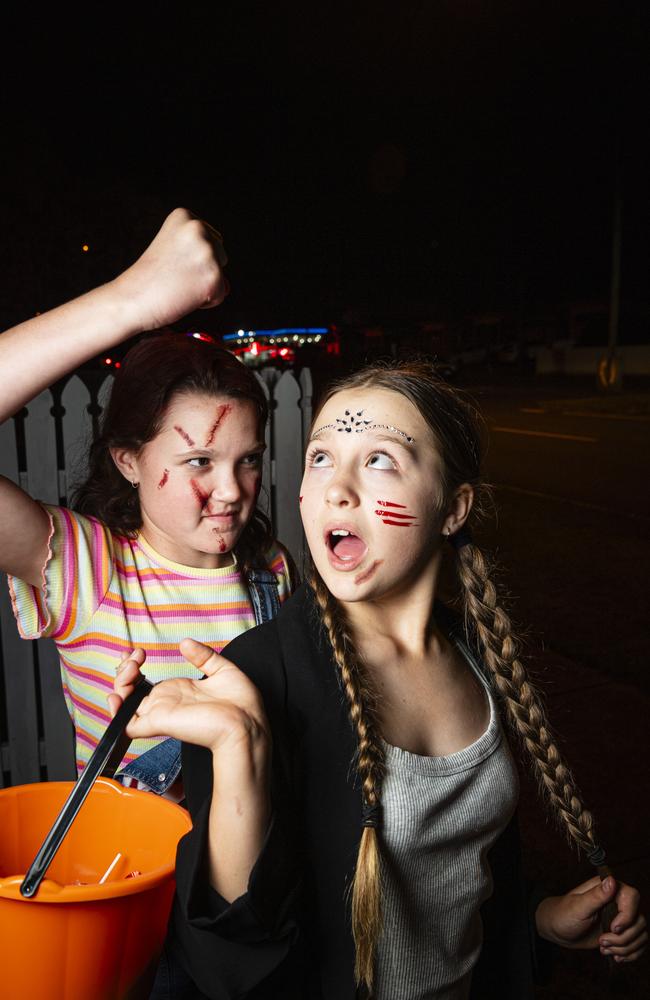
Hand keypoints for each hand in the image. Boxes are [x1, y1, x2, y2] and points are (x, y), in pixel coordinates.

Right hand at [108, 639, 269, 755]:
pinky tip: (118, 694)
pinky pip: (127, 724)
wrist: (248, 723)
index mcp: (177, 691)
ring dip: (119, 684)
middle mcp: (165, 702)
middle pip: (129, 689)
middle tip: (136, 657)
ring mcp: (160, 713)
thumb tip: (185, 643)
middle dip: (124, 669)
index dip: (133, 666)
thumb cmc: (241, 704)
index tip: (136, 652)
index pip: (144, 680)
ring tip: (131, 667)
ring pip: (124, 704)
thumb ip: (203, 656)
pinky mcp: (159, 724)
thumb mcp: (222, 670)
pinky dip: (117, 712)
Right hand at [112, 208, 228, 331]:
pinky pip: (220, 295)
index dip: (191, 258)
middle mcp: (198, 228)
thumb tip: (227, 286)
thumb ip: (200, 255)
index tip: (171, 261)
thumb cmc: (148, 278)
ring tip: (178, 285)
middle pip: (220, 255)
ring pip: (221, 276)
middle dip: (201, 271)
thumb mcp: (171, 250)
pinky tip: (184, 296)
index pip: (209, 240)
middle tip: (174, 276)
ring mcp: (207, 252)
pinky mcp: (214, 277)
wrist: (131, 298)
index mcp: (185, 216)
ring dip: (204, 285)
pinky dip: (206, 301)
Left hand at [536, 875, 646, 961]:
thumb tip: (612, 880)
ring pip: (641, 934)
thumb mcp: (578, 907)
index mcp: (607, 888)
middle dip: (623, 938)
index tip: (613, 928)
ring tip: (604, 949)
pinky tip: (615, 956)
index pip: (632, 897)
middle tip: (602, 942)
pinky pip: (639, 944)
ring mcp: (622, 918)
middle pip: (639, 920)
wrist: (558, 930)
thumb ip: (597, 895)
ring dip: (625, 948)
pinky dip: (630, 954)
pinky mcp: (622, 933)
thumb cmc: (563, 914)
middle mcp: (618, 901)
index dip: (627, 915)